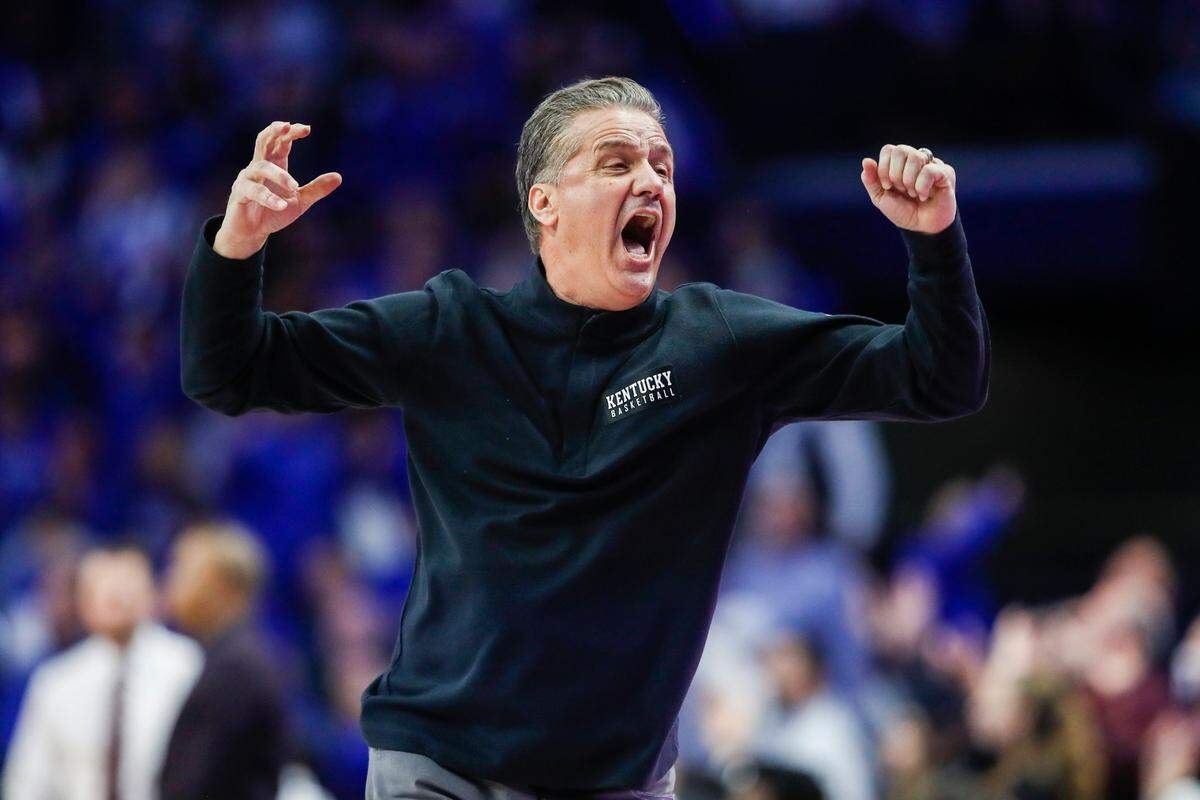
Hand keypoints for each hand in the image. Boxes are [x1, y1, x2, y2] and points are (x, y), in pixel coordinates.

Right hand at [213, 121, 342, 258]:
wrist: (251, 232)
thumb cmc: (273, 212)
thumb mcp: (300, 201)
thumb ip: (316, 189)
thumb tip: (339, 177)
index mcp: (274, 164)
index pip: (281, 141)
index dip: (291, 132)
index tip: (307, 129)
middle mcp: (258, 166)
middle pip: (264, 141)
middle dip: (275, 131)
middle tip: (288, 126)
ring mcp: (247, 179)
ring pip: (261, 167)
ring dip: (279, 175)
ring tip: (294, 187)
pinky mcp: (239, 194)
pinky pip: (253, 191)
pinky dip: (268, 198)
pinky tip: (282, 206)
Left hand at [860, 143, 956, 233]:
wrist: (922, 228)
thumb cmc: (904, 211)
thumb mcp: (881, 198)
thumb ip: (871, 181)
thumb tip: (866, 161)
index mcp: (900, 163)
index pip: (889, 149)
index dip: (884, 167)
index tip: (887, 186)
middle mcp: (916, 159)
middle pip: (901, 150)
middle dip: (895, 174)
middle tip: (901, 190)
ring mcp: (932, 164)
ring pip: (915, 157)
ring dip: (908, 181)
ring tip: (912, 194)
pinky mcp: (946, 173)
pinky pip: (929, 170)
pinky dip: (921, 186)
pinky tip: (923, 196)